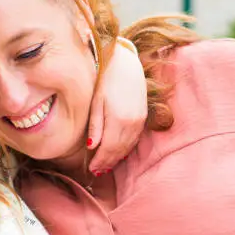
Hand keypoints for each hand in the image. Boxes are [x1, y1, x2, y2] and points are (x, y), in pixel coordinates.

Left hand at [88, 39, 147, 173]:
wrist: (125, 63)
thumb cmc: (105, 79)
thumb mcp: (95, 101)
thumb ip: (95, 125)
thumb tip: (92, 147)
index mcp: (119, 119)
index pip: (109, 148)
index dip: (100, 161)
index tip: (91, 169)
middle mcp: (133, 122)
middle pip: (119, 150)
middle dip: (107, 162)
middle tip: (97, 171)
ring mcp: (140, 120)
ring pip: (128, 146)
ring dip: (117, 157)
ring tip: (105, 165)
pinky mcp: (144, 116)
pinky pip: (134, 138)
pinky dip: (125, 148)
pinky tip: (117, 151)